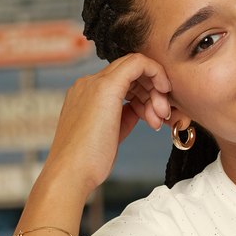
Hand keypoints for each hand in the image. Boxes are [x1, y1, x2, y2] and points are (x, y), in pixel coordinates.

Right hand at [41, 53, 171, 196]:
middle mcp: (88, 84)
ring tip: (159, 119)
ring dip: (155, 91)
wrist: (71, 172)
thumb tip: (140, 109)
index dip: (144, 94)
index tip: (155, 115)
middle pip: (130, 73)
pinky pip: (138, 63)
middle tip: (162, 116)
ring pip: (135, 67)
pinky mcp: (105, 87)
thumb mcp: (111, 133)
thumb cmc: (88, 161)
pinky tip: (163, 92)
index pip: (122, 81)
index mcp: (86, 94)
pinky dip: (156, 73)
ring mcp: (94, 83)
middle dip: (153, 92)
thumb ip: (124, 116)